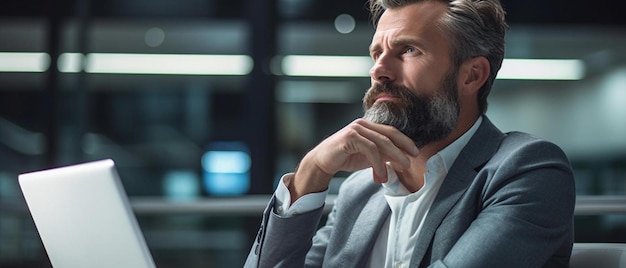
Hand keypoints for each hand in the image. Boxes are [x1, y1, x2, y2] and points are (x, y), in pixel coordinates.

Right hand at [287, 118, 418, 201]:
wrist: (322, 162)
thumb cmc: (345, 158)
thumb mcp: (368, 157)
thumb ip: (383, 155)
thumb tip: (401, 159)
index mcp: (368, 126)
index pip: (391, 131)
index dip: (405, 141)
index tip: (415, 152)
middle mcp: (363, 124)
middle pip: (389, 134)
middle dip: (403, 148)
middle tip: (411, 161)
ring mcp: (356, 129)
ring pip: (381, 142)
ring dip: (393, 157)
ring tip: (400, 169)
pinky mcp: (350, 137)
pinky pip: (370, 149)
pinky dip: (378, 163)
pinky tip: (380, 175)